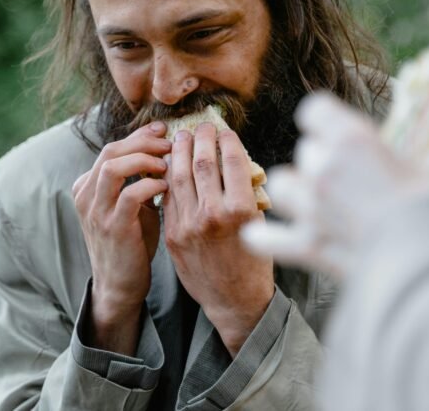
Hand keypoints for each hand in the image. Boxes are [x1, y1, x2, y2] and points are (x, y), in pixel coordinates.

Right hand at [72, 122, 170, 354]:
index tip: (163, 130)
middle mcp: (86, 195)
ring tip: (167, 163)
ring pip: (113, 167)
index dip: (139, 135)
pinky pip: (130, 194)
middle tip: (170, 143)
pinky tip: (166, 187)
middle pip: (111, 151)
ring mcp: (96, 212)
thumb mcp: (132, 205)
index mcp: (88, 186)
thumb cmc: (132, 242)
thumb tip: (167, 150)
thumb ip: (140, 179)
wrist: (120, 284)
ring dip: (144, 159)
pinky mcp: (113, 228)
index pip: (112, 148)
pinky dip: (150, 185)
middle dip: (143, 142)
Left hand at [162, 123, 273, 355]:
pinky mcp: (174, 235)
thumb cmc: (255, 262)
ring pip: (180, 177)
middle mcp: (213, 215)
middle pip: (203, 164)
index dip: (228, 141)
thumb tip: (233, 161)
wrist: (234, 301)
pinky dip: (170, 178)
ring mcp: (189, 225)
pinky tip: (171, 165)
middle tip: (202, 127)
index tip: (225, 131)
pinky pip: (169, 198)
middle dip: (202, 140)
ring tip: (182, 138)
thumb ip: (246, 193)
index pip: (232, 162)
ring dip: (181, 153)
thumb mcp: (259, 223)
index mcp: (241, 210)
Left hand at [242, 94, 428, 277]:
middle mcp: (324, 168)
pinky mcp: (308, 245)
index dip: (323, 120)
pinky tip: (259, 236)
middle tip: (346, 179)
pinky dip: (264, 238)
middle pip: (304, 152)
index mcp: (352, 139)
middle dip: (321, 163)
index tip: (333, 131)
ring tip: (312, 203)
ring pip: (282, 187)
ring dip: (295, 193)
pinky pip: (268, 238)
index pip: (314, 110)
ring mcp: (311, 208)